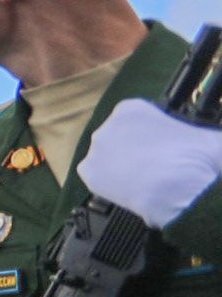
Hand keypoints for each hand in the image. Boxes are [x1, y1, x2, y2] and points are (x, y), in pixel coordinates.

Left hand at [81, 99, 221, 228]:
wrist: (182, 188)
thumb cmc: (196, 156)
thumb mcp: (207, 134)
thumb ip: (197, 130)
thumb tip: (204, 137)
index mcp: (132, 108)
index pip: (136, 116)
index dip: (151, 132)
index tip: (162, 145)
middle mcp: (107, 125)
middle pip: (119, 137)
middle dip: (134, 150)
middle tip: (155, 164)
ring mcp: (97, 150)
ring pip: (108, 157)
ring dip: (122, 166)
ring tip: (146, 179)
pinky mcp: (89, 174)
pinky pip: (98, 178)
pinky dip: (111, 184)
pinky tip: (131, 189)